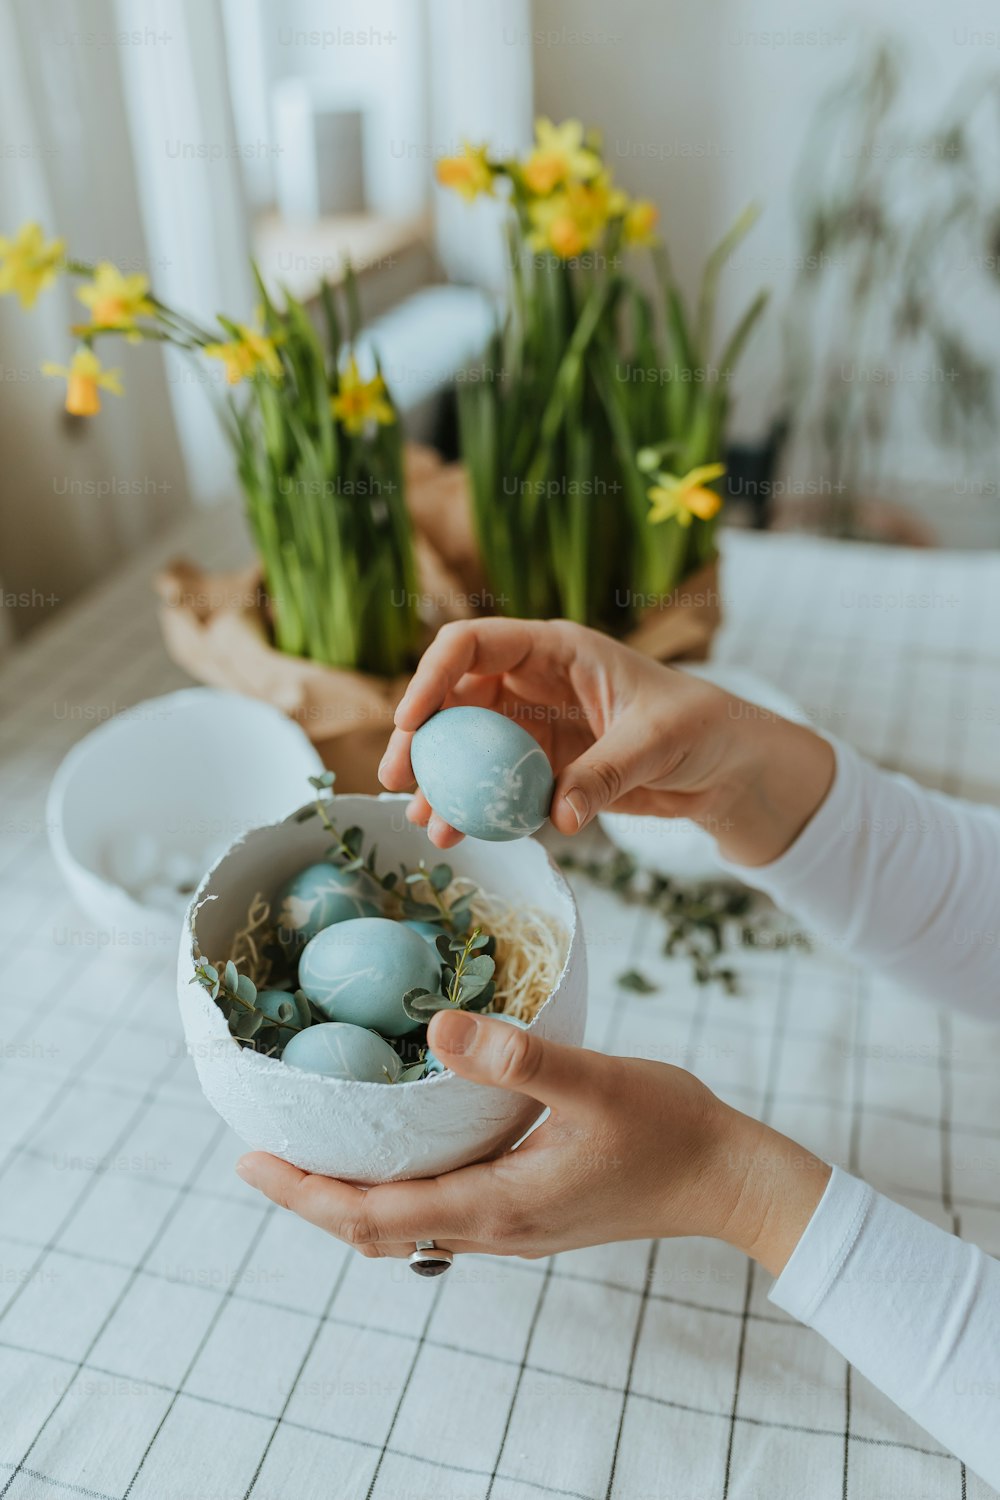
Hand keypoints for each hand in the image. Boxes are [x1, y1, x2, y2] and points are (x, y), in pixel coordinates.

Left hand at [236, 1011, 829, 1275]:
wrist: (727, 1177)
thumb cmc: (669, 1127)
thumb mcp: (595, 1082)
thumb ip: (519, 1059)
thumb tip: (441, 1026)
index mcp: (497, 1204)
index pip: (375, 1215)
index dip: (305, 1193)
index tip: (251, 1160)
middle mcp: (495, 1228)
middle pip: (377, 1231)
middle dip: (312, 1200)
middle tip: (261, 1156)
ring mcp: (513, 1227)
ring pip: (408, 1226)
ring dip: (352, 1198)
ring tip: (315, 1152)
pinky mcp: (530, 1214)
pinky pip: (441, 1213)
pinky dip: (399, 1189)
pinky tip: (401, 1146)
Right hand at [378, 617, 834, 864]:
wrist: (725, 766)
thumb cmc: (700, 727)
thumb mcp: (656, 743)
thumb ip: (605, 774)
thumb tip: (559, 815)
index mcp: (555, 650)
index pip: (475, 645)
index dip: (433, 676)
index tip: (410, 722)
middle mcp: (534, 683)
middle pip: (455, 699)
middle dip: (420, 737)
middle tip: (397, 781)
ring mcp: (534, 727)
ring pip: (467, 748)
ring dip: (441, 782)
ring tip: (423, 823)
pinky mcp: (544, 768)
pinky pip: (495, 785)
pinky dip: (473, 808)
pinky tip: (456, 835)